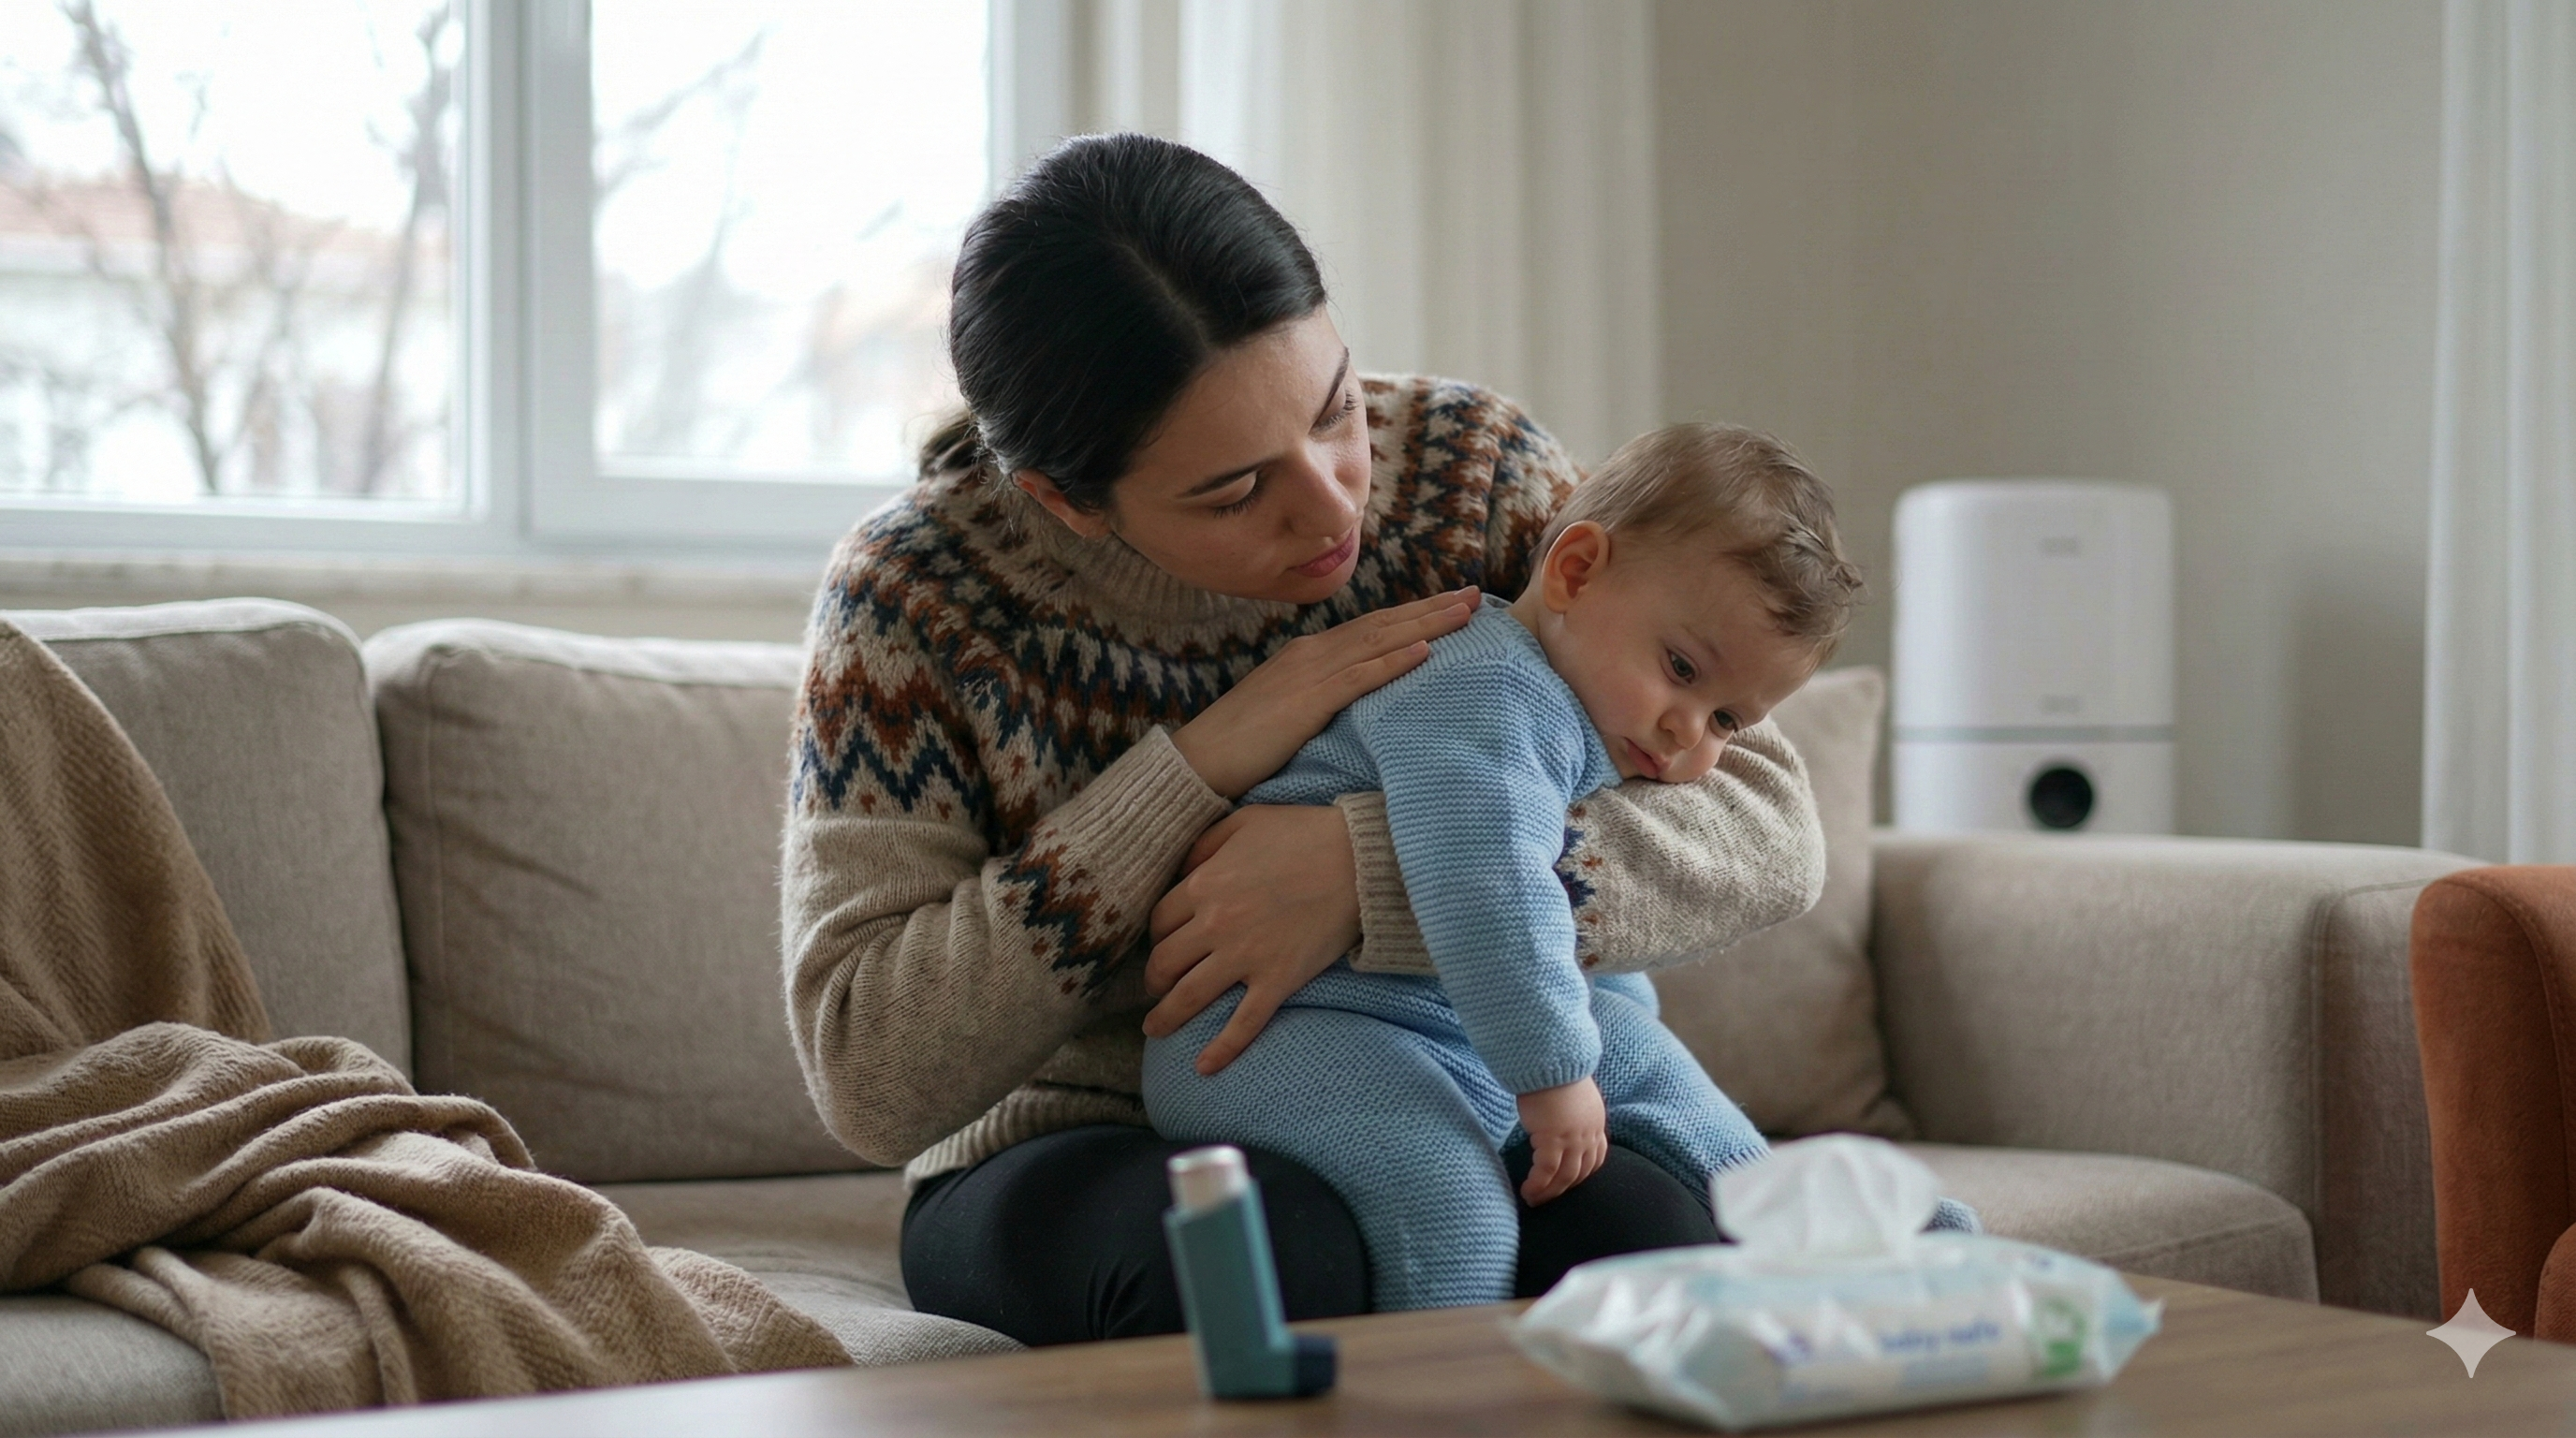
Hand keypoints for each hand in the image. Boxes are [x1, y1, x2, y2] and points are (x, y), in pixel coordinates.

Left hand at [1142, 805, 1362, 1073]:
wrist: (1360, 859)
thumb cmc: (1305, 834)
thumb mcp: (1244, 821)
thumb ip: (1205, 844)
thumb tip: (1181, 871)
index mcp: (1204, 885)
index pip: (1159, 921)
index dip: (1156, 936)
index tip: (1162, 945)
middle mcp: (1215, 925)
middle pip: (1164, 962)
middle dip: (1153, 980)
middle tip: (1154, 990)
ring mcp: (1245, 957)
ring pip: (1190, 996)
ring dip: (1166, 1017)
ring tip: (1155, 1029)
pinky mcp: (1277, 980)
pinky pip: (1243, 1024)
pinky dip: (1221, 1050)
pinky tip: (1204, 1068)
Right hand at [1169, 588, 1477, 798]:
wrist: (1197, 762)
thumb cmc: (1240, 746)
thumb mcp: (1288, 713)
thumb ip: (1322, 700)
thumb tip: (1358, 704)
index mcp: (1307, 655)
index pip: (1371, 628)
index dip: (1414, 614)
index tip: (1452, 604)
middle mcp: (1311, 654)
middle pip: (1384, 624)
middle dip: (1432, 608)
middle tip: (1477, 595)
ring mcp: (1309, 674)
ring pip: (1380, 641)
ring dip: (1427, 624)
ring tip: (1466, 613)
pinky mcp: (1307, 701)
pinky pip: (1360, 677)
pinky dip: (1395, 661)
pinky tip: (1427, 651)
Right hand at [1515, 1078, 1608, 1204]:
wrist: (1550, 1060)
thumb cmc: (1554, 1071)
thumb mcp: (1572, 1095)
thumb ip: (1571, 1112)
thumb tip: (1557, 1120)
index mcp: (1595, 1122)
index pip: (1596, 1157)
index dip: (1583, 1173)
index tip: (1568, 1182)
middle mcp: (1588, 1134)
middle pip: (1580, 1172)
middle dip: (1563, 1189)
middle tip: (1546, 1199)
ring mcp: (1572, 1139)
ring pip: (1565, 1177)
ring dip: (1549, 1193)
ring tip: (1533, 1200)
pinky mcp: (1553, 1139)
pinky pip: (1546, 1171)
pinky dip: (1537, 1185)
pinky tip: (1527, 1190)